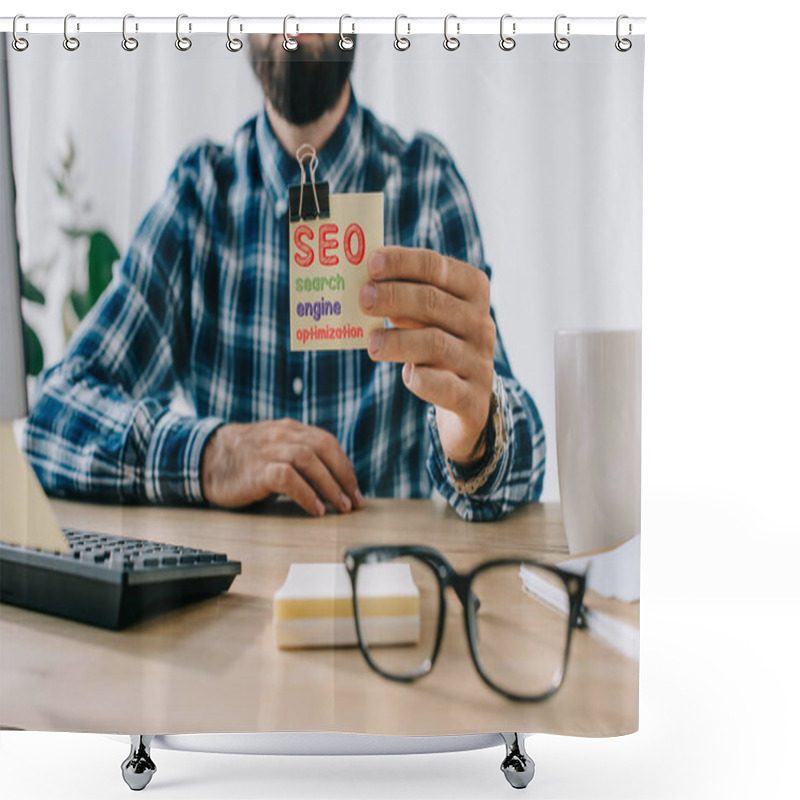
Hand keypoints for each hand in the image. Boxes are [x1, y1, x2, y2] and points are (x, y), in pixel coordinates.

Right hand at [201, 418, 362, 515]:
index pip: (327, 442)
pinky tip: (315, 509)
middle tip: (353, 501)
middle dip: (343, 475)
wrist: (206, 459)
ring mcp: (269, 450)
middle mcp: (283, 436)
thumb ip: (300, 455)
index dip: (344, 466)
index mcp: (290, 430)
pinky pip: (287, 478)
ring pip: (308, 460)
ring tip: (339, 507)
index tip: (355, 490)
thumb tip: (332, 481)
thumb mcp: (276, 448)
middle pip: (323, 448)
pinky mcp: (257, 470)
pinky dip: (306, 493)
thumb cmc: (246, 460)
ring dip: (329, 485)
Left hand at [359, 247, 495, 464]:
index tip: (371, 264)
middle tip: (363, 299)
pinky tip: (406, 375)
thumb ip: (404, 298)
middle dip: (394, 297)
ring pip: (435, 344)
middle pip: (433, 302)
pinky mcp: (472, 397)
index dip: (402, 263)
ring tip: (371, 343)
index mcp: (472, 292)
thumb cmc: (438, 344)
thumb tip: (365, 285)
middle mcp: (481, 323)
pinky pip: (446, 387)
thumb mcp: (428, 317)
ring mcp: (479, 361)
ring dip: (398, 341)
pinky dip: (423, 379)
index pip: (436, 267)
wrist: (468, 398)